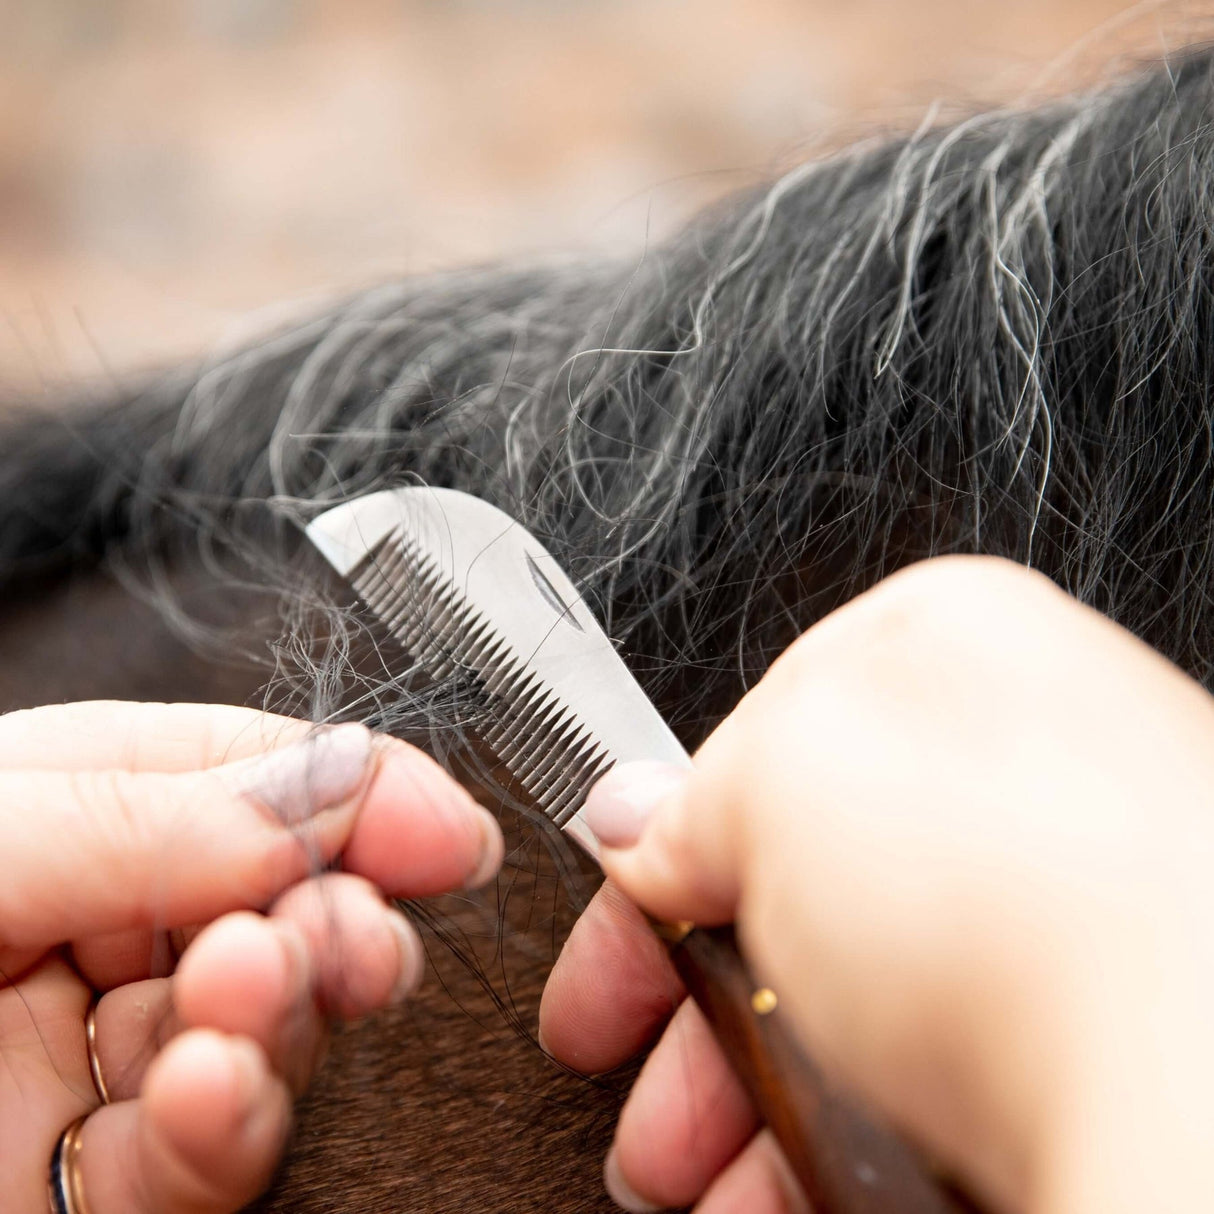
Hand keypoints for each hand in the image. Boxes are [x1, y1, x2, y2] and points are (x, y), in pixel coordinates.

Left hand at [1, 700, 501, 1213]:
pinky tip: (208, 1088)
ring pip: (274, 1034)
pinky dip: (230, 1126)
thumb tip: (328, 797)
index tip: (440, 828)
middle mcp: (113, 931)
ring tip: (253, 987)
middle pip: (294, 908)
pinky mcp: (108, 1180)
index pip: (261, 780)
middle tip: (359, 931)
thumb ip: (147, 812)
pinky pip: (208, 1159)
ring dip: (287, 1015)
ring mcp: (114, 1057)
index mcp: (88, 813)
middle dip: (344, 915)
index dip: (362, 795)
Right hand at [540, 556, 1213, 1213]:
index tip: (616, 961)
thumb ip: (685, 795)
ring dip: (753, 1096)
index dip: (657, 869)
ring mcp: (1054, 892)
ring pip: (853, 997)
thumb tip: (632, 821)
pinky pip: (929, 1068)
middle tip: (647, 1097)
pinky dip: (846, 1131)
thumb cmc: (1021, 888)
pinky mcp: (1091, 1017)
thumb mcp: (776, 779)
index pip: (746, 751)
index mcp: (937, 647)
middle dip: (694, 1015)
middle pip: (792, 892)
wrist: (1201, 1074)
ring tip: (704, 1179)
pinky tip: (797, 1181)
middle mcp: (1003, 760)